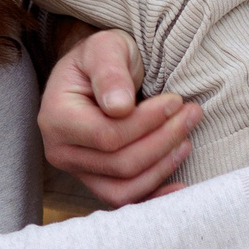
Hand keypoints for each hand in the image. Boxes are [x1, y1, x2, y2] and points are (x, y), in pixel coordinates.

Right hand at [36, 27, 200, 205]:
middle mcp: (61, 151)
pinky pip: (125, 200)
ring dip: (162, 167)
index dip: (146, 123)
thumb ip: (110, 72)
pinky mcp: (97, 182)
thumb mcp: (105, 48)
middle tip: (191, 115)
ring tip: (186, 140)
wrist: (99, 72)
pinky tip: (180, 187)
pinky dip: (154, 196)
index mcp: (57, 118)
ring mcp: (78, 171)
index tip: (176, 101)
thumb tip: (119, 107)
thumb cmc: (102, 57)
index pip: (106, 135)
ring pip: (124, 188)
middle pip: (120, 164)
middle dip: (162, 141)